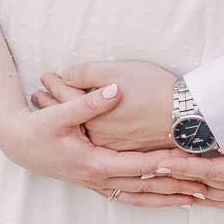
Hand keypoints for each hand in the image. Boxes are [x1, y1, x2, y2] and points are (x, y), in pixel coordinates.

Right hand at [0, 83, 223, 205]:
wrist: (17, 143)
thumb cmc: (36, 128)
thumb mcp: (58, 113)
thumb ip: (87, 101)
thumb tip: (114, 90)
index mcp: (92, 162)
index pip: (136, 165)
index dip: (162, 163)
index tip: (188, 161)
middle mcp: (97, 177)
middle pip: (143, 187)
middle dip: (174, 187)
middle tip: (206, 188)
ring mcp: (97, 183)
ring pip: (138, 196)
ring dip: (166, 198)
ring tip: (196, 199)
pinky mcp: (96, 181)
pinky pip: (128, 195)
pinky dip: (149, 198)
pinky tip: (165, 199)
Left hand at [32, 59, 178, 150]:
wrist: (186, 115)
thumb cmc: (153, 89)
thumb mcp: (118, 71)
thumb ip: (88, 73)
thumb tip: (66, 73)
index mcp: (92, 114)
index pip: (65, 94)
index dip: (54, 82)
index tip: (45, 75)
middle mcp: (96, 134)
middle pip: (68, 116)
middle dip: (52, 104)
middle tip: (38, 94)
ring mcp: (110, 147)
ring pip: (82, 131)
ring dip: (67, 121)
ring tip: (54, 110)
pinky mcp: (125, 152)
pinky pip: (99, 142)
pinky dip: (86, 133)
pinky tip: (86, 131)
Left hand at [118, 108, 223, 209]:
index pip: (211, 170)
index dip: (185, 166)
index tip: (162, 161)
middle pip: (200, 184)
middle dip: (172, 179)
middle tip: (144, 171)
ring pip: (205, 195)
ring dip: (179, 190)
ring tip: (154, 184)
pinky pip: (216, 200)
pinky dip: (197, 198)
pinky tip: (182, 197)